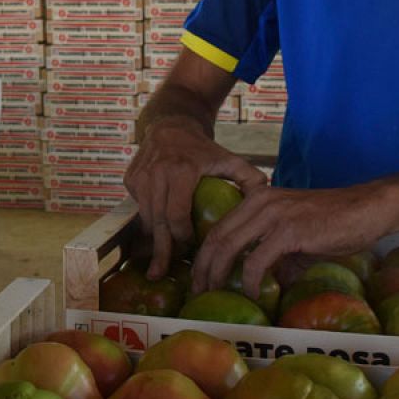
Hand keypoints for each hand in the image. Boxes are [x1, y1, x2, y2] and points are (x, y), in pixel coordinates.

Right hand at [123, 114, 266, 279]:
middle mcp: (156, 173)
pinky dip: (146, 223)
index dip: (182, 236)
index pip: (177, 213)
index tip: (190, 249)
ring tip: (156, 264)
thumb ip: (249, 176)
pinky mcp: (129, 178)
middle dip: (160, 250)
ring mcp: (140, 176)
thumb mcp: (227, 158)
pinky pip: (137, 207)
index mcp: (181, 170)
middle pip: (157, 221)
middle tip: (160, 273)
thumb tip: (269, 199)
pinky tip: (154, 237)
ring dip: (152, 241)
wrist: (171, 125)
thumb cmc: (203, 149)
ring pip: (144, 217)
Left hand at [192, 183, 388, 295]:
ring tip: (215, 294)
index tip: (199, 278)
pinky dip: (251, 280)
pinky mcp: (289, 230)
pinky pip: (258, 260)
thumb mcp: (295, 235)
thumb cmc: (333, 222)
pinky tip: (254, 293)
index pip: (219, 227)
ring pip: (229, 246)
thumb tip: (265, 281)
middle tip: (198, 292)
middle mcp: (259, 201)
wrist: (365, 209)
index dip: (204, 255)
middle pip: (217, 237)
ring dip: (218, 274)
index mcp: (256, 198)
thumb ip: (275, 253)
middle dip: (203, 267)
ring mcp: (273, 214)